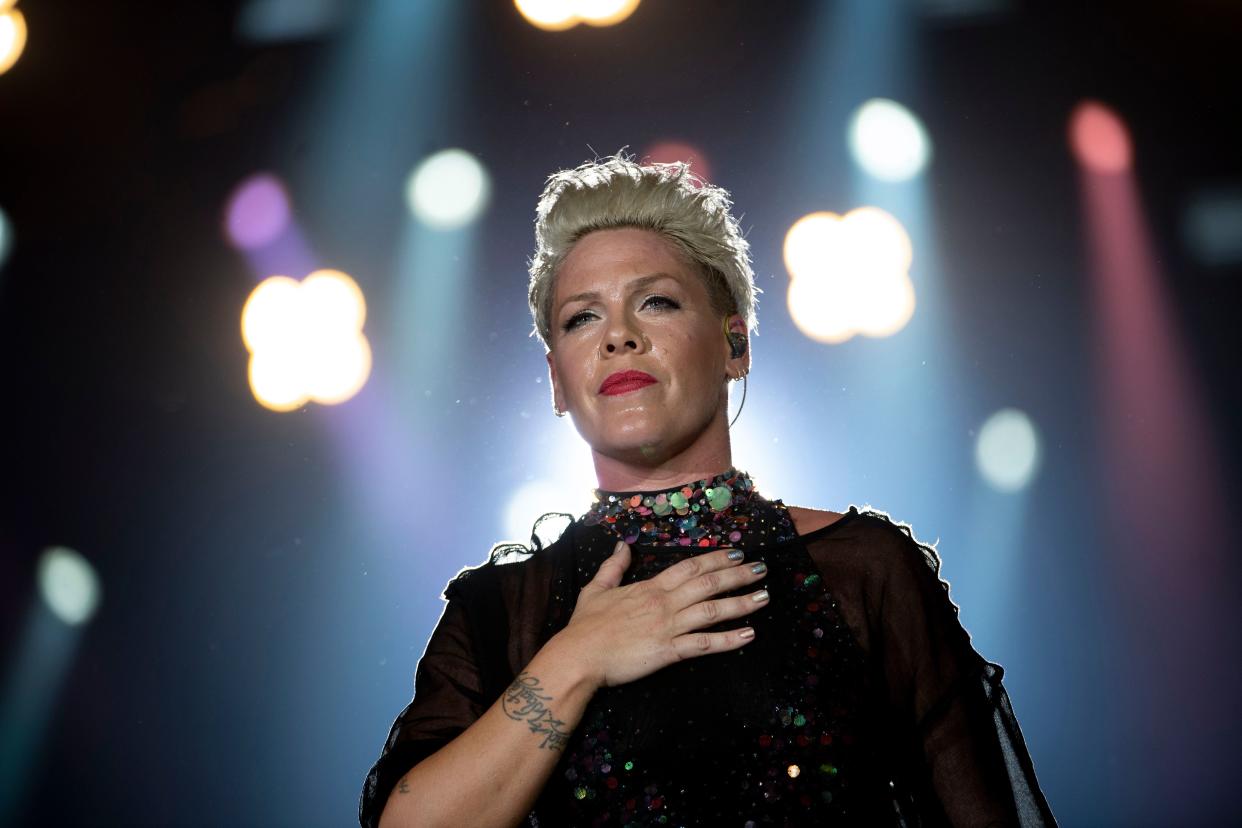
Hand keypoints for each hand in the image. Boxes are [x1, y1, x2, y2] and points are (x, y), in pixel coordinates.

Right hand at [554, 540, 769, 688]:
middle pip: (708, 583)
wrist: (578, 656)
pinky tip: (748, 635)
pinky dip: (729, 640)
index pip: (690, 567)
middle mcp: (664, 602)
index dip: (716, 559)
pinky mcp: (668, 651)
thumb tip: (622, 545)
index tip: (737, 553)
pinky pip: (704, 644)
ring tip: (764, 597)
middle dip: (737, 574)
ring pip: (712, 611)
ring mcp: (668, 626)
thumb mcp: (597, 589)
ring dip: (741, 603)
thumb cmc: (585, 626)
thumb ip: (613, 567)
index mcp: (650, 587)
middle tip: (762, 569)